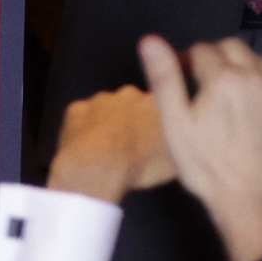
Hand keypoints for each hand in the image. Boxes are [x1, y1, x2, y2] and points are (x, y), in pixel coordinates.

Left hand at [46, 86, 175, 203]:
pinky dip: (85, 129)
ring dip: (109, 123)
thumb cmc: (140, 164)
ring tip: (110, 150)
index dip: (159, 120)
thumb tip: (184, 145)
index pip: (164, 104)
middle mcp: (130, 95)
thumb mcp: (177, 160)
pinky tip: (89, 148)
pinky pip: (82, 117)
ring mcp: (100, 100)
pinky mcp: (77, 109)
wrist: (98, 165)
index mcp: (157, 103)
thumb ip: (181, 143)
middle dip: (134, 119)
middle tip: (133, 145)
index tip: (156, 136)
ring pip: (107, 109)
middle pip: (134, 104)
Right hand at [140, 36, 261, 260]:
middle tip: (199, 84)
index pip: (200, 49)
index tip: (178, 82)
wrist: (254, 200)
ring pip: (256, 60)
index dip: (183, 61)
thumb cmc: (207, 165)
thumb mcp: (175, 123)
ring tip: (225, 94)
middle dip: (213, 56)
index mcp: (224, 77)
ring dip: (238, 67)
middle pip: (231, 47)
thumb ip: (164, 77)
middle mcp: (256, 76)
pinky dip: (260, 82)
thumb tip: (150, 40)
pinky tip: (250, 104)